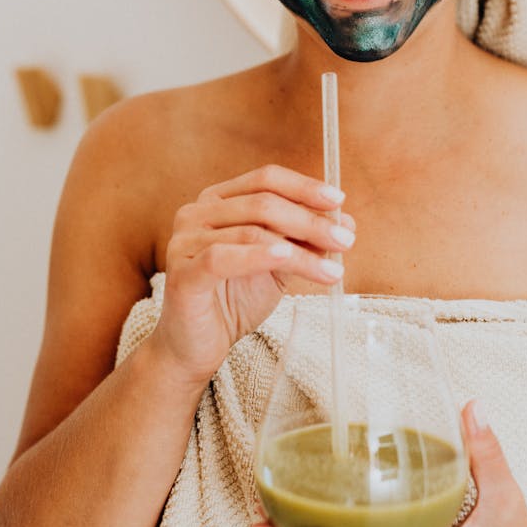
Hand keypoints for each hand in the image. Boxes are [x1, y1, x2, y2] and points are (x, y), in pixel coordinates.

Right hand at [148, 165, 353, 386]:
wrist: (196, 347)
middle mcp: (196, 213)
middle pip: (262, 204)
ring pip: (252, 232)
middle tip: (345, 240)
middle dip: (310, 221)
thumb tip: (345, 223)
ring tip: (331, 268)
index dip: (304, 187)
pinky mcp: (182, 273)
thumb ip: (304, 241)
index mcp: (218, 201)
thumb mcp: (278, 265)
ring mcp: (185, 242)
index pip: (265, 179)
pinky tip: (287, 258)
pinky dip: (259, 256)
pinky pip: (223, 258)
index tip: (339, 201)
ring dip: (300, 250)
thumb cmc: (233, 301)